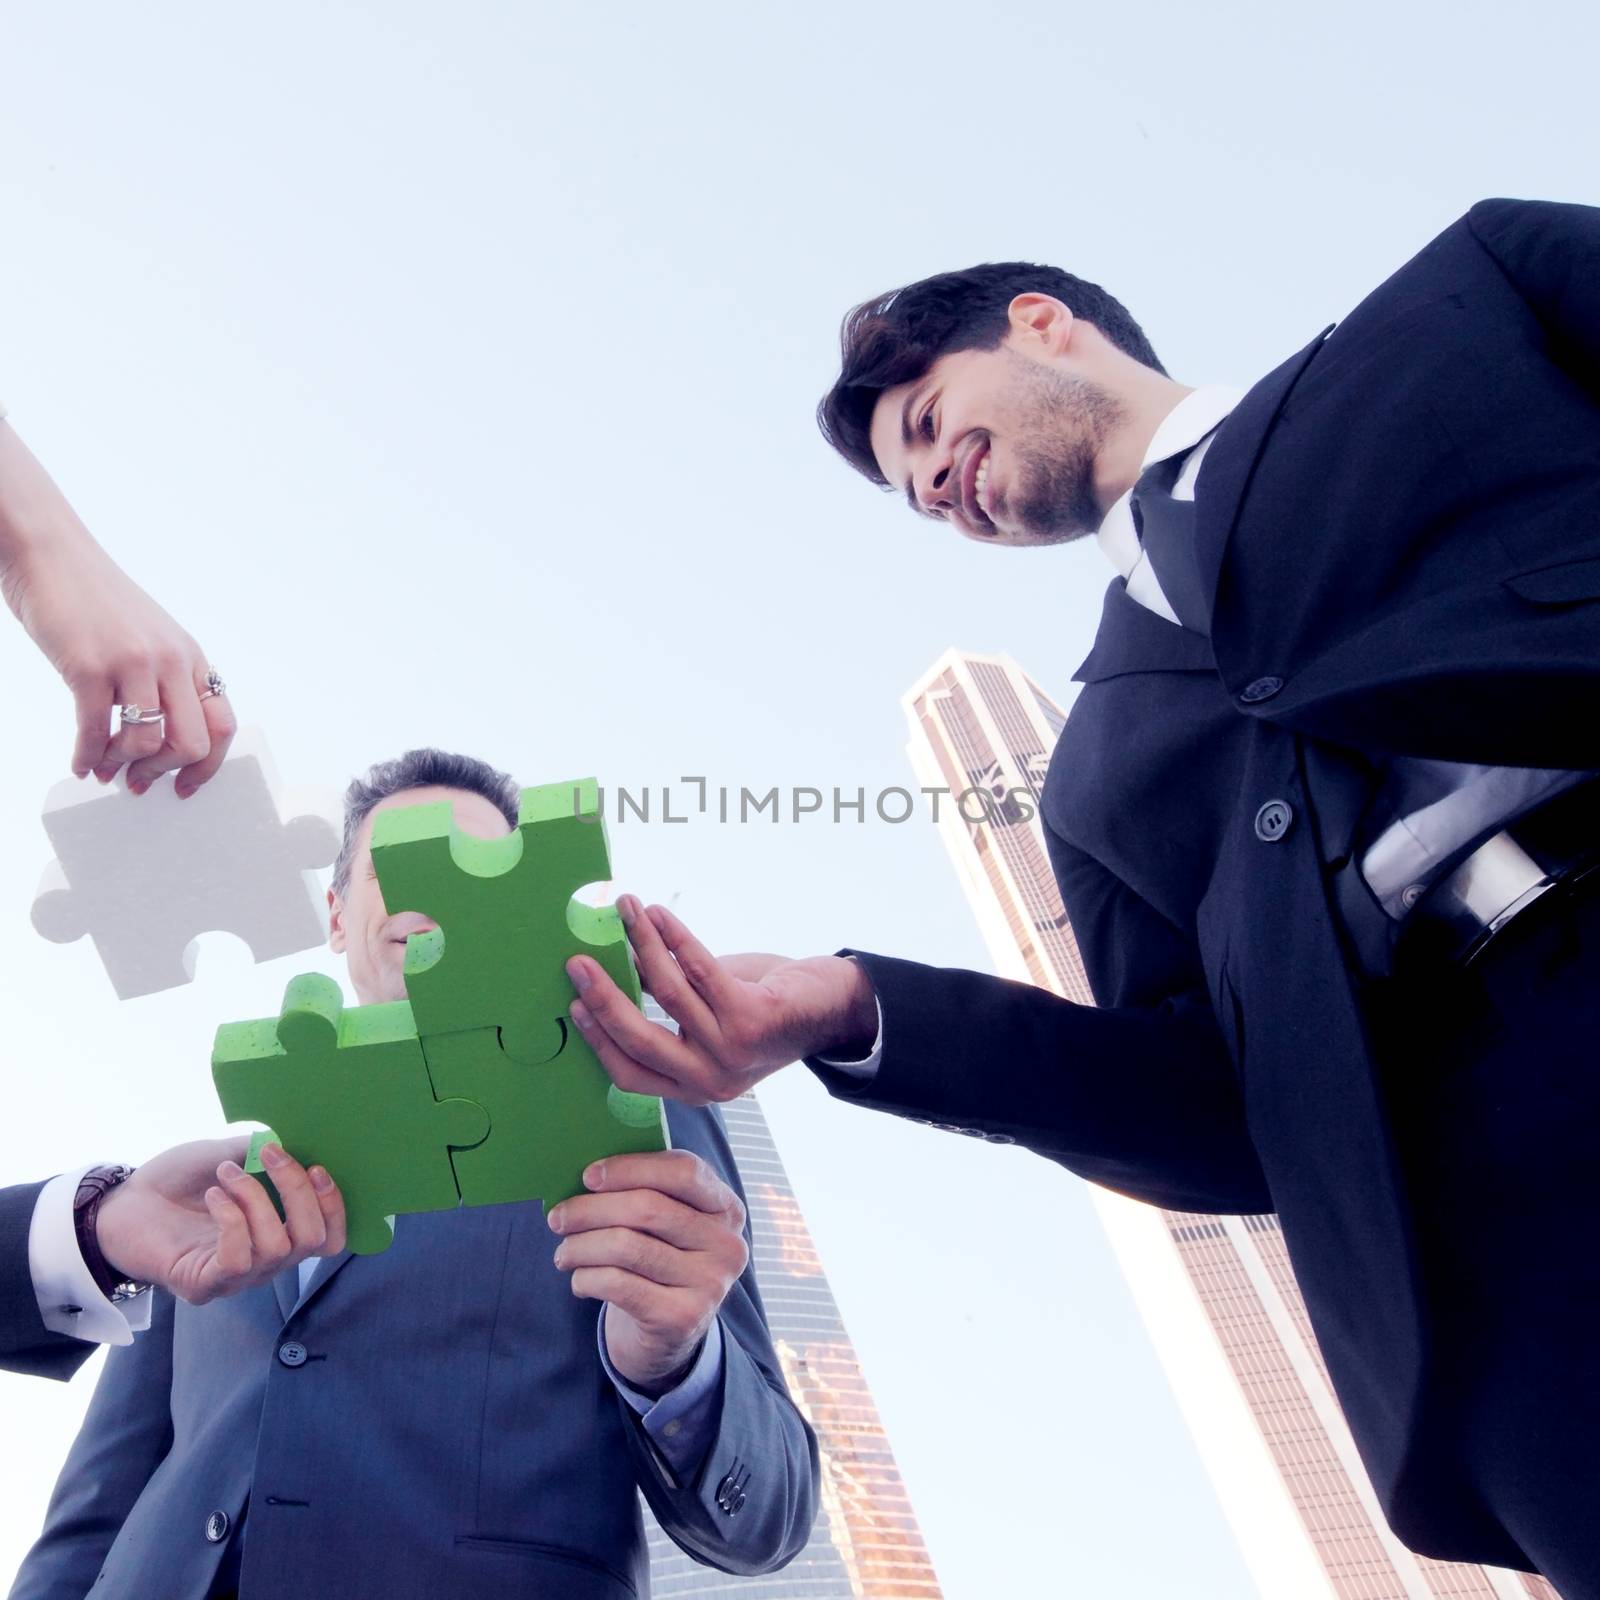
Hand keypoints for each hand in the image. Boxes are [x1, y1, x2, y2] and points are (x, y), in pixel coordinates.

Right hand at [0, 422, 235, 793]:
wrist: (50, 554)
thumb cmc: (96, 601)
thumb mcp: (150, 637)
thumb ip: (164, 680)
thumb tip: (161, 742)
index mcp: (191, 657)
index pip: (224, 724)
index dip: (209, 765)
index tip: (187, 787)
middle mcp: (171, 660)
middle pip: (193, 743)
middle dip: (166, 773)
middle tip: (140, 783)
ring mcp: (133, 663)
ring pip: (148, 744)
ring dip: (124, 767)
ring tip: (107, 770)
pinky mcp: (89, 666)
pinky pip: (96, 731)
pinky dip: (88, 757)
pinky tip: (81, 764)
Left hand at [94, 1138, 346, 1306]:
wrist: (120, 1203)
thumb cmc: (176, 1181)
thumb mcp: (228, 1155)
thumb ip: (264, 1153)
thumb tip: (299, 1137)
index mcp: (280, 1232)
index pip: (331, 1238)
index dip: (334, 1204)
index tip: (316, 1165)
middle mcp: (266, 1261)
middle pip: (313, 1240)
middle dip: (298, 1191)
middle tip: (269, 1155)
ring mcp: (237, 1277)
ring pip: (278, 1247)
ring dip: (255, 1198)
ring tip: (225, 1173)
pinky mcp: (205, 1284)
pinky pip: (238, 1258)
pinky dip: (231, 1218)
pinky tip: (213, 1196)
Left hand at [548, 1149, 748, 1394]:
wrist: (669, 1333)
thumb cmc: (659, 1260)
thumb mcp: (666, 1225)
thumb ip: (646, 1192)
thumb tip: (589, 1174)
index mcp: (726, 1208)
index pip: (684, 1170)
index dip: (632, 1168)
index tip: (589, 1176)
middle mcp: (727, 1245)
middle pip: (648, 1208)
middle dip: (591, 1209)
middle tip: (558, 1217)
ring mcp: (709, 1284)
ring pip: (627, 1247)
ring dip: (581, 1246)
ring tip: (563, 1252)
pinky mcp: (682, 1318)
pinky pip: (619, 1284)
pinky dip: (588, 1278)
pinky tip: (580, 1280)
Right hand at [565, 896, 878, 1104]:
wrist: (835, 1011)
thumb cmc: (766, 1010)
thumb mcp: (713, 1022)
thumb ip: (671, 1009)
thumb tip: (617, 966)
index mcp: (694, 1087)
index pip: (629, 1074)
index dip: (598, 1039)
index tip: (573, 1004)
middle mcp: (710, 1079)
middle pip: (639, 1039)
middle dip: (603, 997)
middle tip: (577, 961)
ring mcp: (731, 1051)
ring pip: (667, 994)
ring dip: (640, 944)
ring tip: (624, 911)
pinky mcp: (752, 1018)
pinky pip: (700, 970)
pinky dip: (674, 937)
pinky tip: (659, 914)